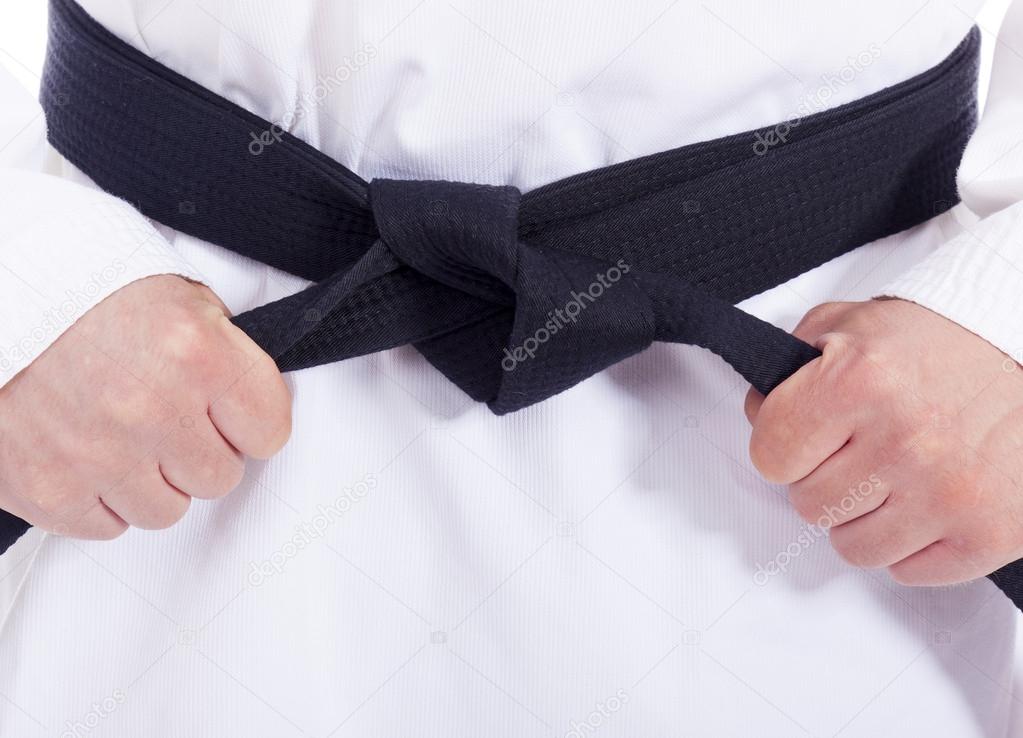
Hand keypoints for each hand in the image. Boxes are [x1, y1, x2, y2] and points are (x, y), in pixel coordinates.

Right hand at [0, 275, 290, 538]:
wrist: (3, 299)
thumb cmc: (91, 297)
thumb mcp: (182, 301)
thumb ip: (227, 358)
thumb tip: (253, 413)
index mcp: (196, 354)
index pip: (269, 432)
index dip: (250, 423)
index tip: (229, 414)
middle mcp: (151, 408)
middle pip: (219, 478)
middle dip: (199, 452)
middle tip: (166, 419)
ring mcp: (98, 454)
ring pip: (167, 510)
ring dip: (151, 481)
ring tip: (122, 435)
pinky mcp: (49, 489)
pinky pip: (108, 526)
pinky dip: (101, 499)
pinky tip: (87, 455)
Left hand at [745, 298, 1022, 585]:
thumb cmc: (940, 343)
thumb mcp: (851, 326)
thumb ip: (788, 368)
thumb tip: (758, 417)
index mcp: (859, 381)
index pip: (770, 455)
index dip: (782, 447)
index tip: (806, 438)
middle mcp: (904, 439)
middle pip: (809, 505)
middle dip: (825, 480)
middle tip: (861, 452)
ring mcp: (948, 493)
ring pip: (853, 547)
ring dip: (864, 517)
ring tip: (895, 476)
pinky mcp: (990, 534)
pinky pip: (909, 571)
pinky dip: (912, 544)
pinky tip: (928, 501)